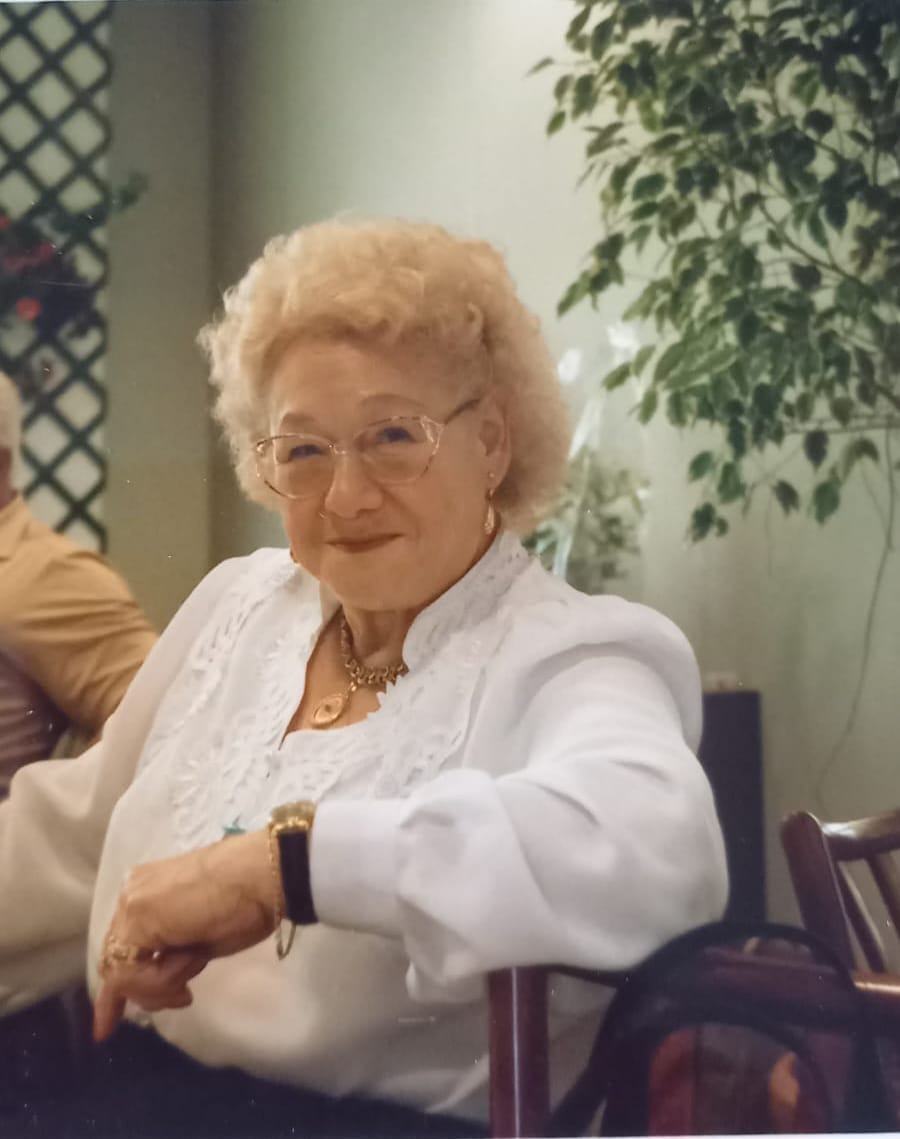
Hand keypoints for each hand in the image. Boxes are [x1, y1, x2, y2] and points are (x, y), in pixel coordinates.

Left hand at [94, 829, 276, 1040]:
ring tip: (197, 968)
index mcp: (147, 892)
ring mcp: (132, 903)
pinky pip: (132, 971)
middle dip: (146, 992)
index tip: (108, 1029)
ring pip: (122, 970)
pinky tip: (192, 960)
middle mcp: (132, 893)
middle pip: (116, 962)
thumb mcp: (199, 939)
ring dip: (160, 985)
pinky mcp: (137, 916)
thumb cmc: (247, 903)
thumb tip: (161, 980)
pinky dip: (161, 980)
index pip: (120, 946)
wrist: (264, 875)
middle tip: (185, 996)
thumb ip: (171, 953)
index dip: (119, 988)